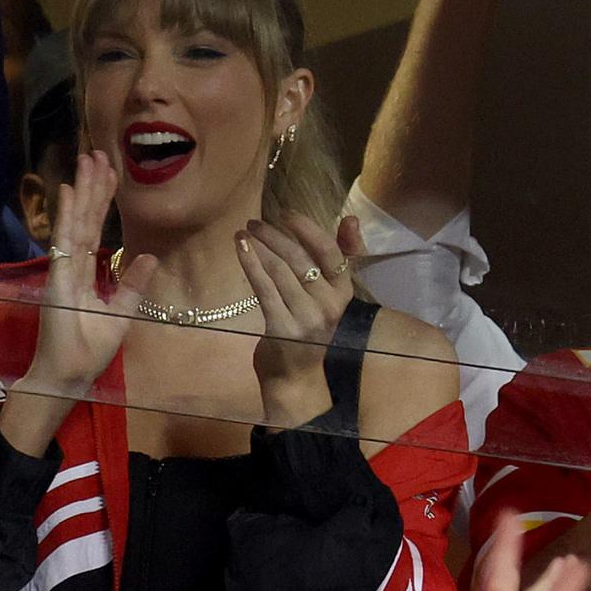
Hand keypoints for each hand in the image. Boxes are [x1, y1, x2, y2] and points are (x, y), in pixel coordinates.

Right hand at [27, 152, 157, 392]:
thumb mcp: (121, 314)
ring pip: (76, 224)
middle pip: (85, 220)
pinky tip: (70, 192)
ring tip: (88, 161)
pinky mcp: (58, 281)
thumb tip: (150, 257)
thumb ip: (132, 285)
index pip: (95, 230)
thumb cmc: (88, 351)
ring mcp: (63, 272)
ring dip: (82, 192)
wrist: (68, 375)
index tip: (110, 175)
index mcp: (85, 275)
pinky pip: (65, 245)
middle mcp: (72, 267)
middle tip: (99, 153)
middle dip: (93, 188)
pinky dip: (68, 218)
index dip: (102, 203)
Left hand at [237, 212, 355, 427]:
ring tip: (244, 232)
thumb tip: (351, 219)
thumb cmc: (308, 330)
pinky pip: (264, 288)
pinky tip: (240, 248)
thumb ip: (338, 260)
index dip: (308, 229)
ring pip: (281, 271)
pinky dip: (251, 263)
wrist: (295, 378)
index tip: (286, 212)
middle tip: (255, 222)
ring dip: (259, 246)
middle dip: (275, 235)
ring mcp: (307, 319)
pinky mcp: (283, 329)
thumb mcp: (327, 297)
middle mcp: (329, 307)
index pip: (332, 253)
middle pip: (302, 259)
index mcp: (343, 295)